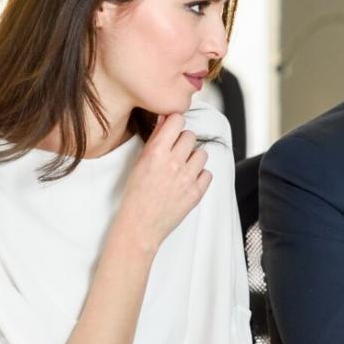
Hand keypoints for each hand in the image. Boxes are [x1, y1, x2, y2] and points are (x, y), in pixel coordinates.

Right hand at [111, 113, 211, 252]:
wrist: (139, 224)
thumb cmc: (135, 194)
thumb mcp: (139, 162)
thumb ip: (155, 139)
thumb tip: (165, 119)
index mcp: (156, 152)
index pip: (177, 120)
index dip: (176, 123)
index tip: (173, 129)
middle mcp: (173, 163)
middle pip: (191, 136)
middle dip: (183, 142)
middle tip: (175, 153)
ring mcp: (187, 178)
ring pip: (202, 154)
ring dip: (194, 158)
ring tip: (182, 168)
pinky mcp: (197, 192)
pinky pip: (208, 173)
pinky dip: (200, 176)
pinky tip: (188, 181)